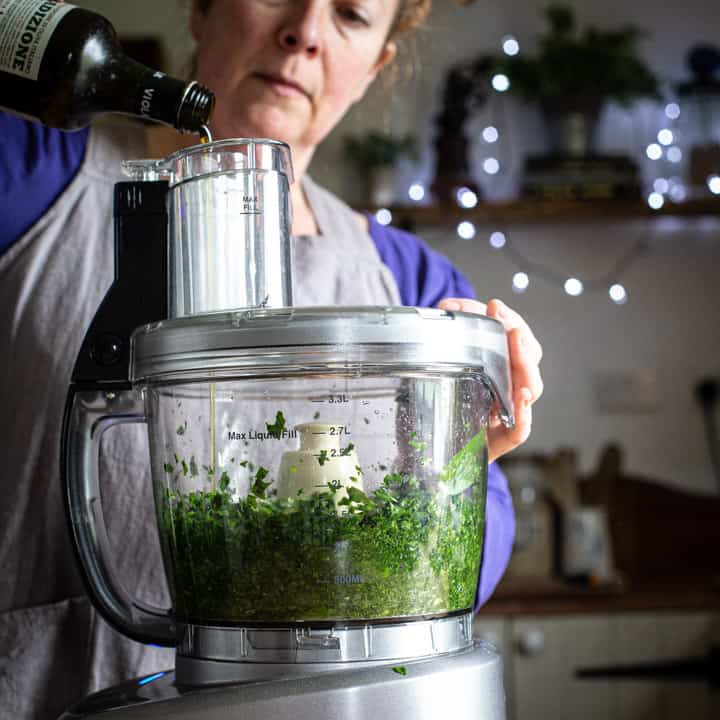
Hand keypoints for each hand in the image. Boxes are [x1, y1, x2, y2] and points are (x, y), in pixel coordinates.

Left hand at [437, 298, 542, 463]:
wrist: (415, 457)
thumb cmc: (428, 409)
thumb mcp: (433, 364)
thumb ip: (443, 334)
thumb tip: (449, 307)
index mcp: (497, 370)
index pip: (515, 341)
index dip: (508, 322)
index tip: (494, 306)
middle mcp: (505, 392)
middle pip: (528, 361)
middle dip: (518, 335)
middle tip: (503, 317)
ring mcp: (504, 418)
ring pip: (529, 389)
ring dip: (524, 364)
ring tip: (516, 342)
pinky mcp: (495, 446)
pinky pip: (519, 431)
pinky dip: (523, 415)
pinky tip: (520, 397)